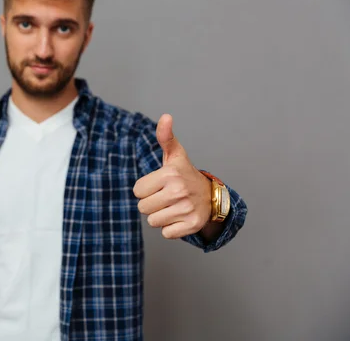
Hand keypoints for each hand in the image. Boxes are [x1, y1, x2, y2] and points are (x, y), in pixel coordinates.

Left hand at [133, 114, 211, 238]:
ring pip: (153, 221)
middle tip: (166, 196)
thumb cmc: (185, 175)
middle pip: (143, 208)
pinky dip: (171, 228)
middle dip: (151, 203)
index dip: (145, 189)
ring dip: (160, 216)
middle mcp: (178, 191)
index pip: (137, 191)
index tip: (159, 185)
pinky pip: (166, 233)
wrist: (211, 196)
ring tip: (173, 206)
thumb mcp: (175, 155)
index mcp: (169, 174)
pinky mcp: (192, 225)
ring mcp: (186, 209)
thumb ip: (165, 137)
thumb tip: (165, 116)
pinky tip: (180, 217)